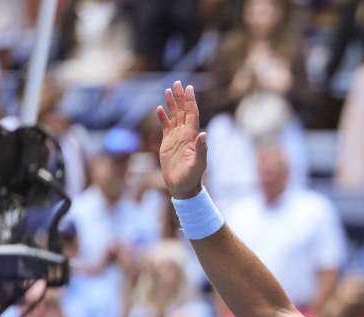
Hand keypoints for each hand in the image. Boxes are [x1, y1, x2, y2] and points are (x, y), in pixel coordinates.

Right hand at [156, 81, 207, 198]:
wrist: (182, 187)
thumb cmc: (192, 177)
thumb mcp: (198, 164)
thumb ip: (201, 149)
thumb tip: (203, 133)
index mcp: (192, 137)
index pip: (192, 114)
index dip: (190, 101)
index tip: (189, 88)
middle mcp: (185, 135)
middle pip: (183, 112)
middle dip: (181, 97)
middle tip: (178, 82)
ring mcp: (176, 138)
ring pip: (174, 116)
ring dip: (172, 104)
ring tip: (169, 90)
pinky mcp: (167, 144)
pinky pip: (165, 127)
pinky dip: (162, 118)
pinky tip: (159, 109)